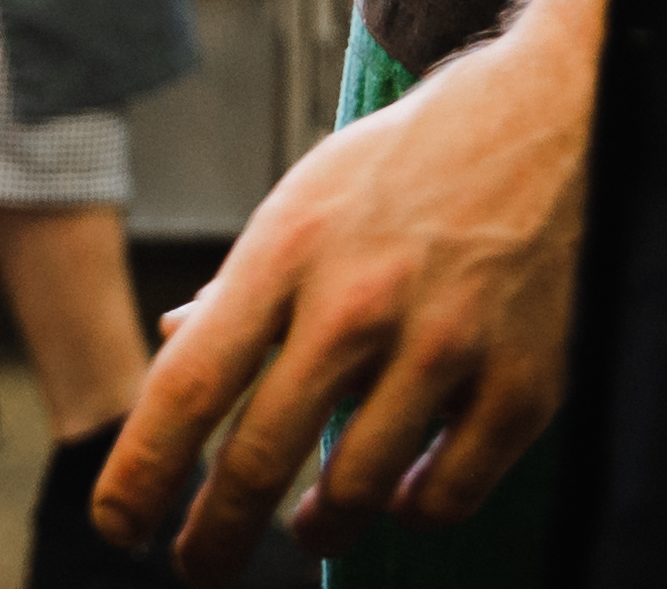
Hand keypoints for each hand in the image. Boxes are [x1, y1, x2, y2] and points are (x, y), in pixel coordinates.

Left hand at [97, 0, 604, 579]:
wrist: (548, 122)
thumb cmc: (408, 168)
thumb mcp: (304, 202)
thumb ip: (241, 285)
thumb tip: (171, 342)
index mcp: (287, 251)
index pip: (188, 386)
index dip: (142, 473)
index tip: (118, 525)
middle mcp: (357, 302)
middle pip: (257, 459)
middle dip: (214, 538)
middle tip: (199, 567)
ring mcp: (443, 346)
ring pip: (353, 492)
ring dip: (318, 528)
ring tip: (309, 527)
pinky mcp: (520, 384)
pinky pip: (447, 494)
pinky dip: (414, 512)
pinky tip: (402, 498)